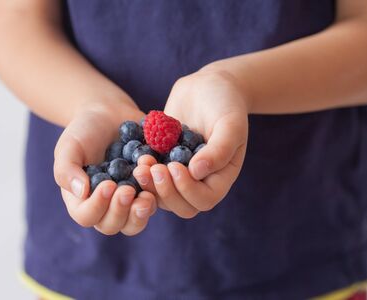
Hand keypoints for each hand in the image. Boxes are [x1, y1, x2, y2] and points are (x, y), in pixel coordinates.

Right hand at [53, 102, 156, 235]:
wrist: (109, 114)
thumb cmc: (84, 131)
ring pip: (136, 222)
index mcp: (82, 199)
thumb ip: (67, 170)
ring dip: (141, 211)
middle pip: (113, 225)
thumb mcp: (69, 146)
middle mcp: (105, 205)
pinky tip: (158, 171)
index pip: (87, 216)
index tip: (108, 184)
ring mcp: (129, 200)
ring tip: (146, 193)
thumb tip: (81, 192)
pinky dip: (159, 191)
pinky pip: (157, 201)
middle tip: (128, 190)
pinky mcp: (149, 189)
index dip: (98, 206)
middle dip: (121, 212)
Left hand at [134, 69, 248, 217]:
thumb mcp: (230, 124)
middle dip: (164, 190)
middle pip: (181, 205)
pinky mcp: (163, 161)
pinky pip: (150, 176)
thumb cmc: (225, 103)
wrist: (208, 85)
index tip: (174, 166)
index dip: (187, 190)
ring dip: (149, 184)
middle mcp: (200, 180)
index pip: (204, 199)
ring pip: (162, 195)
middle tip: (152, 168)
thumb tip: (197, 172)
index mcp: (220, 177)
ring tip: (141, 163)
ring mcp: (179, 173)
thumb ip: (219, 150)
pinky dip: (142, 171)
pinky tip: (136, 155)